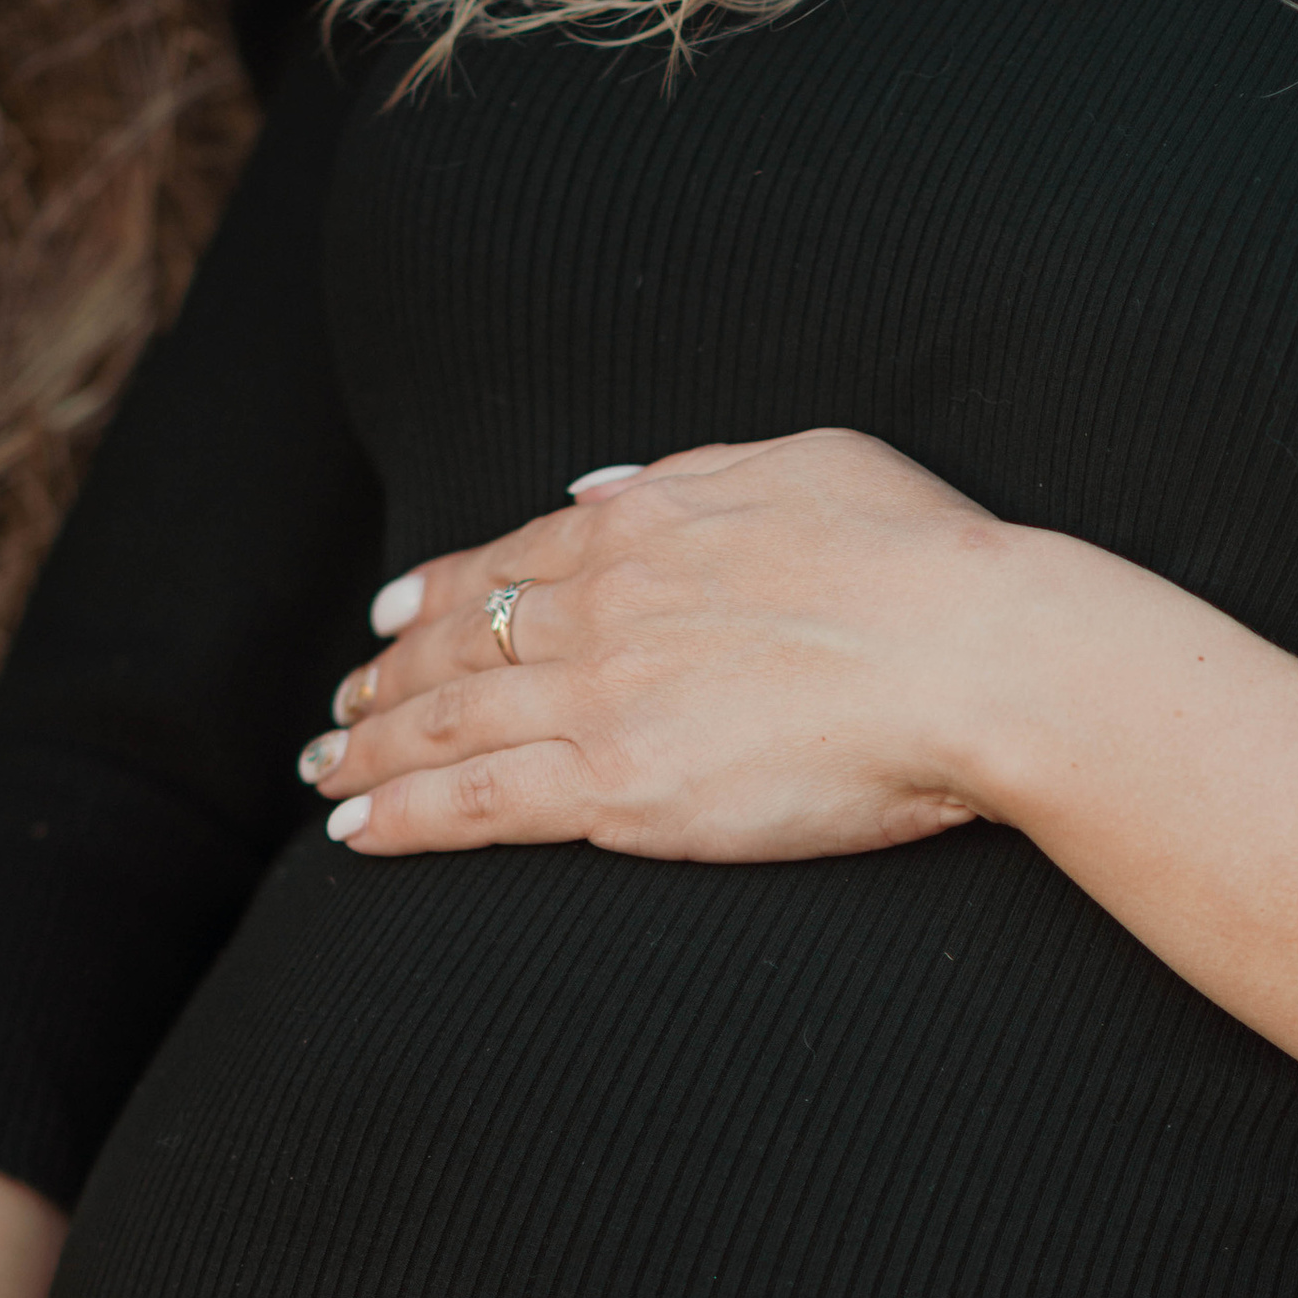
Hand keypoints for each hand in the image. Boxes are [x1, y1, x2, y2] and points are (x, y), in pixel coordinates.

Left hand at [296, 431, 1010, 862]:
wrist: (970, 652)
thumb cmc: (927, 559)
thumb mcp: (805, 465)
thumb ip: (692, 479)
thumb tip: (607, 490)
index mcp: (643, 526)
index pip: (507, 565)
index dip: (435, 596)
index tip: (390, 621)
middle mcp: (598, 606)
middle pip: (456, 645)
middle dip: (384, 682)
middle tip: (339, 709)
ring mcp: (600, 697)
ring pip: (447, 725)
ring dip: (371, 750)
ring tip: (327, 771)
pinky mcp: (618, 788)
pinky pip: (478, 805)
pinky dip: (404, 816)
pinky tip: (355, 832)